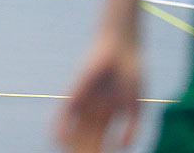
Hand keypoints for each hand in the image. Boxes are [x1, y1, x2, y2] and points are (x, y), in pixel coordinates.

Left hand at [55, 36, 141, 152]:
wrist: (121, 49)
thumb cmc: (132, 75)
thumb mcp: (135, 107)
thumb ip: (132, 129)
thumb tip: (124, 148)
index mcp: (109, 115)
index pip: (103, 141)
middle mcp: (94, 110)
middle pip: (87, 139)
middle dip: (87, 152)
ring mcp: (84, 102)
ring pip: (75, 130)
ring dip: (73, 145)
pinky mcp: (74, 92)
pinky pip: (63, 112)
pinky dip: (59, 126)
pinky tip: (58, 141)